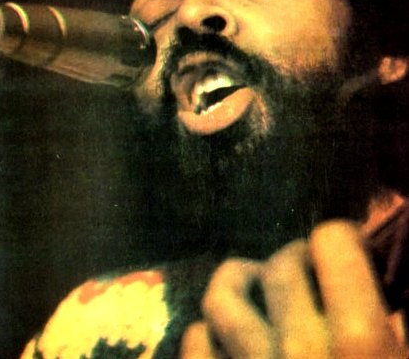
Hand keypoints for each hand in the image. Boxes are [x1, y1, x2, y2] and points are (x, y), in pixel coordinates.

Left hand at [180, 220, 407, 357]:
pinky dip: (210, 333)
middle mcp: (298, 350)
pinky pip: (195, 341)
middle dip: (296, 259)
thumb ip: (400, 318)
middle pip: (280, 263)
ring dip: (240, 282)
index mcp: (361, 344)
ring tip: (256, 288)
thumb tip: (380, 271)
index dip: (342, 237)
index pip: (333, 243)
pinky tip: (228, 342)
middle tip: (307, 274)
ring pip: (222, 295)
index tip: (346, 247)